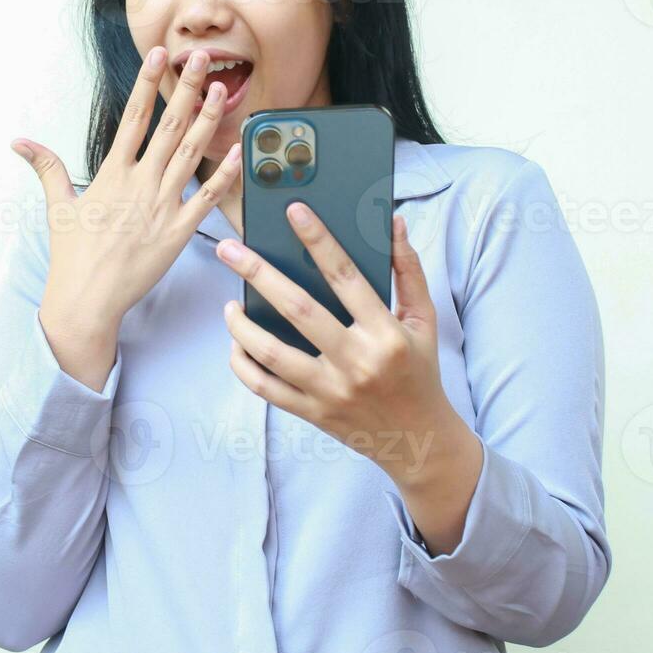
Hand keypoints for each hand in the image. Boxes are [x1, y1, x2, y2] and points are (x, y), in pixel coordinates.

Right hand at [12, 47, 242, 380]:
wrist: (87, 299)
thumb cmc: (73, 256)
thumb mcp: (58, 207)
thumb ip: (46, 168)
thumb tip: (19, 141)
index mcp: (112, 174)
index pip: (133, 118)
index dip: (147, 83)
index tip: (159, 55)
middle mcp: (140, 183)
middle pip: (169, 126)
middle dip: (186, 89)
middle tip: (200, 59)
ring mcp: (162, 206)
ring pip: (191, 154)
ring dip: (207, 120)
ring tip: (220, 91)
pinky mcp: (179, 232)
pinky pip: (207, 198)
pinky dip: (225, 175)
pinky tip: (240, 152)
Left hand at [214, 204, 467, 487]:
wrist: (418, 441)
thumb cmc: (419, 371)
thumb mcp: (424, 320)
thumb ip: (409, 271)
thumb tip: (393, 223)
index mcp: (385, 333)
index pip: (346, 276)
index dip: (319, 240)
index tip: (294, 211)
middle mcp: (356, 362)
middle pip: (298, 310)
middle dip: (258, 274)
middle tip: (228, 249)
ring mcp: (330, 391)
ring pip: (272, 353)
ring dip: (242, 326)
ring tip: (229, 304)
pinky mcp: (312, 412)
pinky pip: (266, 388)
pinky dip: (244, 365)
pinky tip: (237, 343)